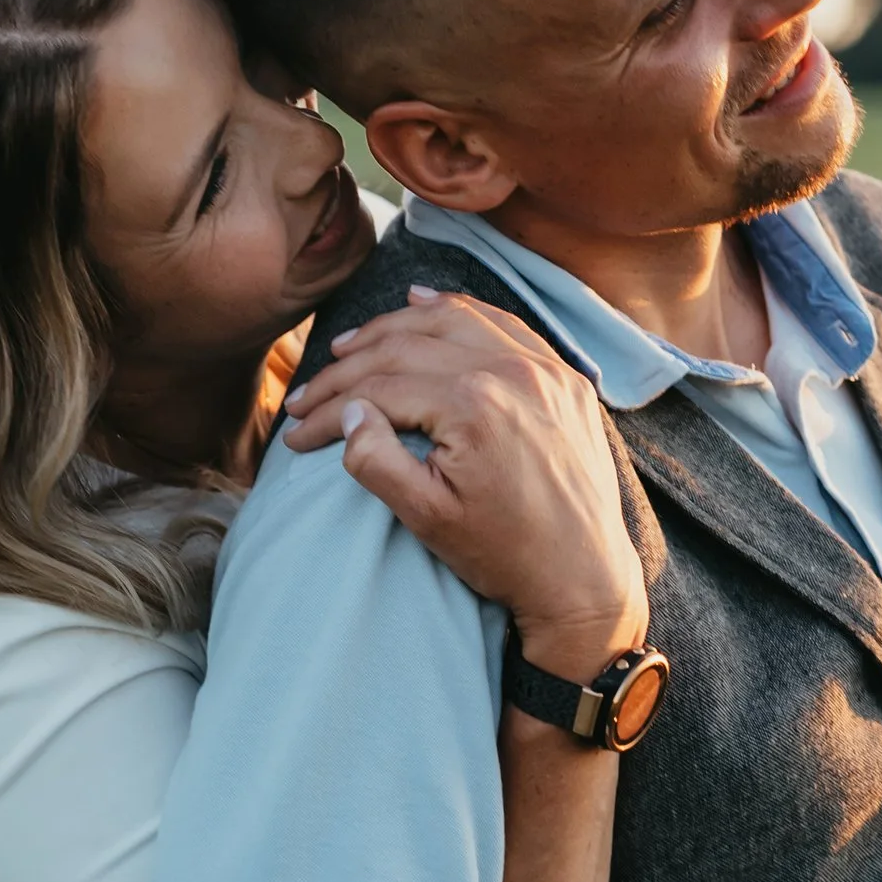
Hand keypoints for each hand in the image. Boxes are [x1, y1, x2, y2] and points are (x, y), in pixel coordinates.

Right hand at [284, 291, 646, 671]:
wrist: (583, 578)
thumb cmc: (503, 554)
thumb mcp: (425, 518)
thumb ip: (375, 461)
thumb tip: (350, 414)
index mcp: (472, 406)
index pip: (379, 387)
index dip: (329, 408)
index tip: (298, 432)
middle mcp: (511, 372)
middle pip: (408, 345)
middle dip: (348, 367)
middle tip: (310, 392)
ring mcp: (544, 370)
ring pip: (453, 319)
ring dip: (395, 326)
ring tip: (351, 345)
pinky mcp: (564, 378)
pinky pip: (502, 324)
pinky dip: (458, 311)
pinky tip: (423, 303)